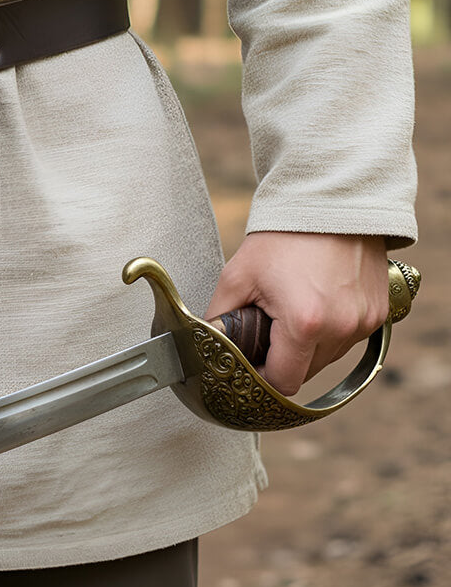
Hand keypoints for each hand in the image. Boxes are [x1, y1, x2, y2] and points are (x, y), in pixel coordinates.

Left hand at [205, 232, 389, 395]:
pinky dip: (328, 333)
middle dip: (282, 360)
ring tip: (290, 312)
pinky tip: (313, 305)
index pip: (282, 382)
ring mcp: (363, 324)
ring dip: (306, 348)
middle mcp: (341, 329)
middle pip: (305, 374)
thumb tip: (208, 343)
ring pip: (327, 360)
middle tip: (266, 331)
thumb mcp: (237, 276)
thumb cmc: (282, 237)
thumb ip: (219, 317)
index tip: (249, 361)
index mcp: (304, 324)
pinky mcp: (378, 315)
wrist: (329, 204)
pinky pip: (347, 341)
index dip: (261, 377)